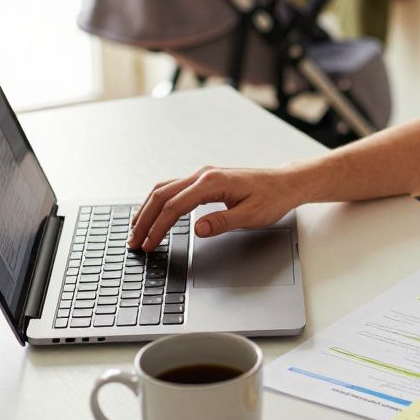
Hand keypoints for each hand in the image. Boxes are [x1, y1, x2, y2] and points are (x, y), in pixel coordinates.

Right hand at [127, 166, 303, 251]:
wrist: (285, 183)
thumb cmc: (272, 198)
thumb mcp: (251, 216)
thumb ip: (222, 222)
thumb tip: (197, 230)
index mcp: (212, 182)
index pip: (175, 206)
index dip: (158, 227)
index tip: (149, 245)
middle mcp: (203, 174)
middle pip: (162, 195)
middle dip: (144, 219)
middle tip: (133, 242)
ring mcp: (202, 175)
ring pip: (164, 189)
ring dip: (147, 209)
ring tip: (136, 230)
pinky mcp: (205, 180)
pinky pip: (173, 188)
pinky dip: (158, 202)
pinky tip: (152, 214)